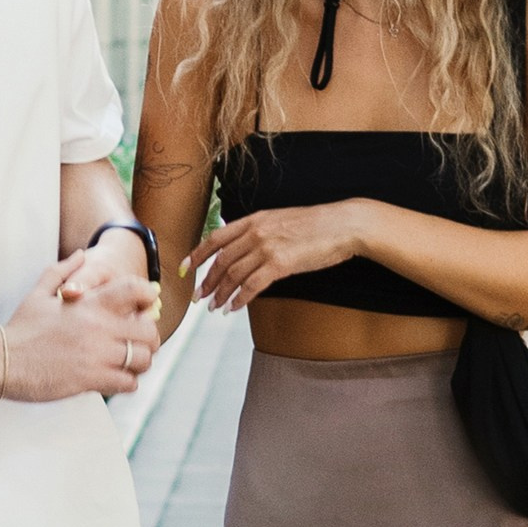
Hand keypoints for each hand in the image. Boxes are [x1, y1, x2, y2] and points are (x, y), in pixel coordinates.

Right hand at [0, 251, 158, 400]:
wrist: (0, 359)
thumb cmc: (20, 327)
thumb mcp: (39, 292)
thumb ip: (63, 271)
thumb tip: (81, 254)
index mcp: (89, 304)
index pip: (135, 291)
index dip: (148, 298)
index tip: (143, 309)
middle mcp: (99, 327)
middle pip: (149, 332)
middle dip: (148, 339)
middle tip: (138, 345)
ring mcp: (97, 355)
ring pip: (142, 360)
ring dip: (139, 364)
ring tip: (128, 365)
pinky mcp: (90, 379)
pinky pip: (127, 383)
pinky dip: (126, 383)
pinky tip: (114, 380)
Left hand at [187, 204, 362, 314]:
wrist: (342, 225)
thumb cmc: (316, 225)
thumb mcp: (281, 220)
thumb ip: (259, 231)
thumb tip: (243, 247)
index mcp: (254, 219)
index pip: (216, 238)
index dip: (197, 254)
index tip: (185, 267)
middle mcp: (256, 232)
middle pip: (221, 260)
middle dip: (206, 281)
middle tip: (199, 297)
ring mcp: (268, 248)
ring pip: (233, 275)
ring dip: (221, 294)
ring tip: (215, 306)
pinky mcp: (281, 264)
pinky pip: (252, 286)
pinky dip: (240, 299)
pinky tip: (235, 307)